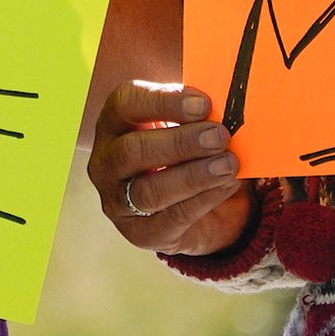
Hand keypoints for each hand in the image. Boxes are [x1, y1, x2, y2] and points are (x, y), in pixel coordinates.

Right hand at [89, 82, 252, 256]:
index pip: (126, 104)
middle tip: (219, 136)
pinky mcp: (140, 233)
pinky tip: (228, 184)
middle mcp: (106, 161)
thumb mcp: (188, 124)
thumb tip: (228, 102)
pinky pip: (172, 217)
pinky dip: (204, 199)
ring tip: (228, 164)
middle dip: (180, 143)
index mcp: (113, 122)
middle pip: (132, 150)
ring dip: (193, 176)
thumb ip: (199, 112)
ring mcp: (117, 201)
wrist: (194, 206)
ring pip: (149, 190)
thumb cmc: (187, 150)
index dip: (163, 102)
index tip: (204, 103)